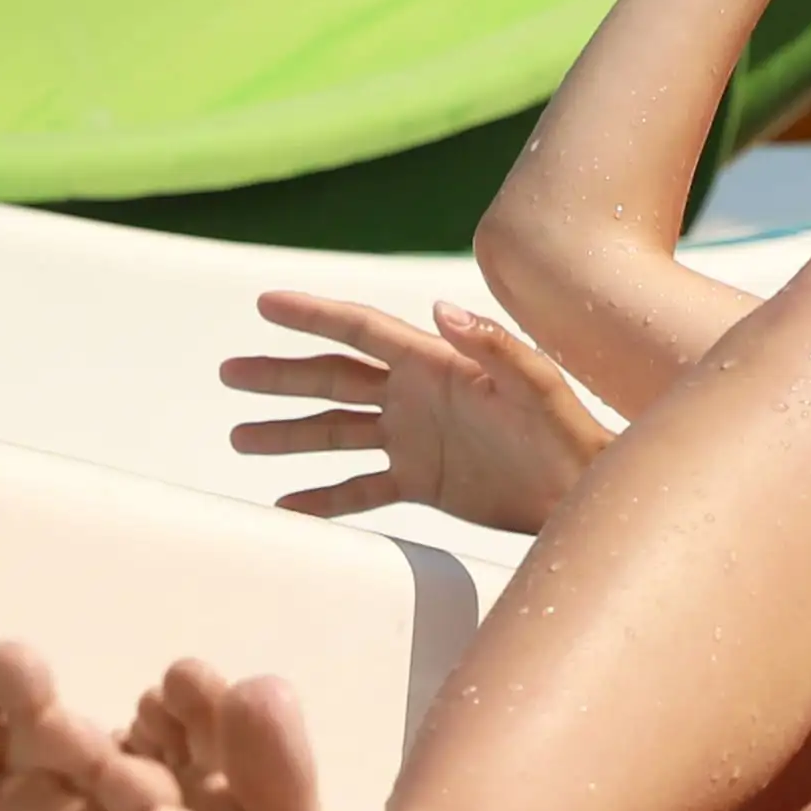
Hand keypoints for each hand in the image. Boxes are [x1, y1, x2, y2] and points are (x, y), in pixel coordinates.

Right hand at [224, 284, 616, 526]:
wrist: (581, 493)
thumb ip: (492, 345)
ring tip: (240, 439)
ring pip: (336, 432)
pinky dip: (324, 497)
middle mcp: (415, 395)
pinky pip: (360, 489)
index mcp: (434, 363)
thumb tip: (438, 308)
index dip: (311, 316)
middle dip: (281, 375)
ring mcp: (413, 438)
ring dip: (288, 435)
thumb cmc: (568, 433)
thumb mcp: (536, 385)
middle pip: (333, 378)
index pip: (360, 331)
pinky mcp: (421, 482)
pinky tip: (288, 505)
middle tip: (229, 374)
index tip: (264, 305)